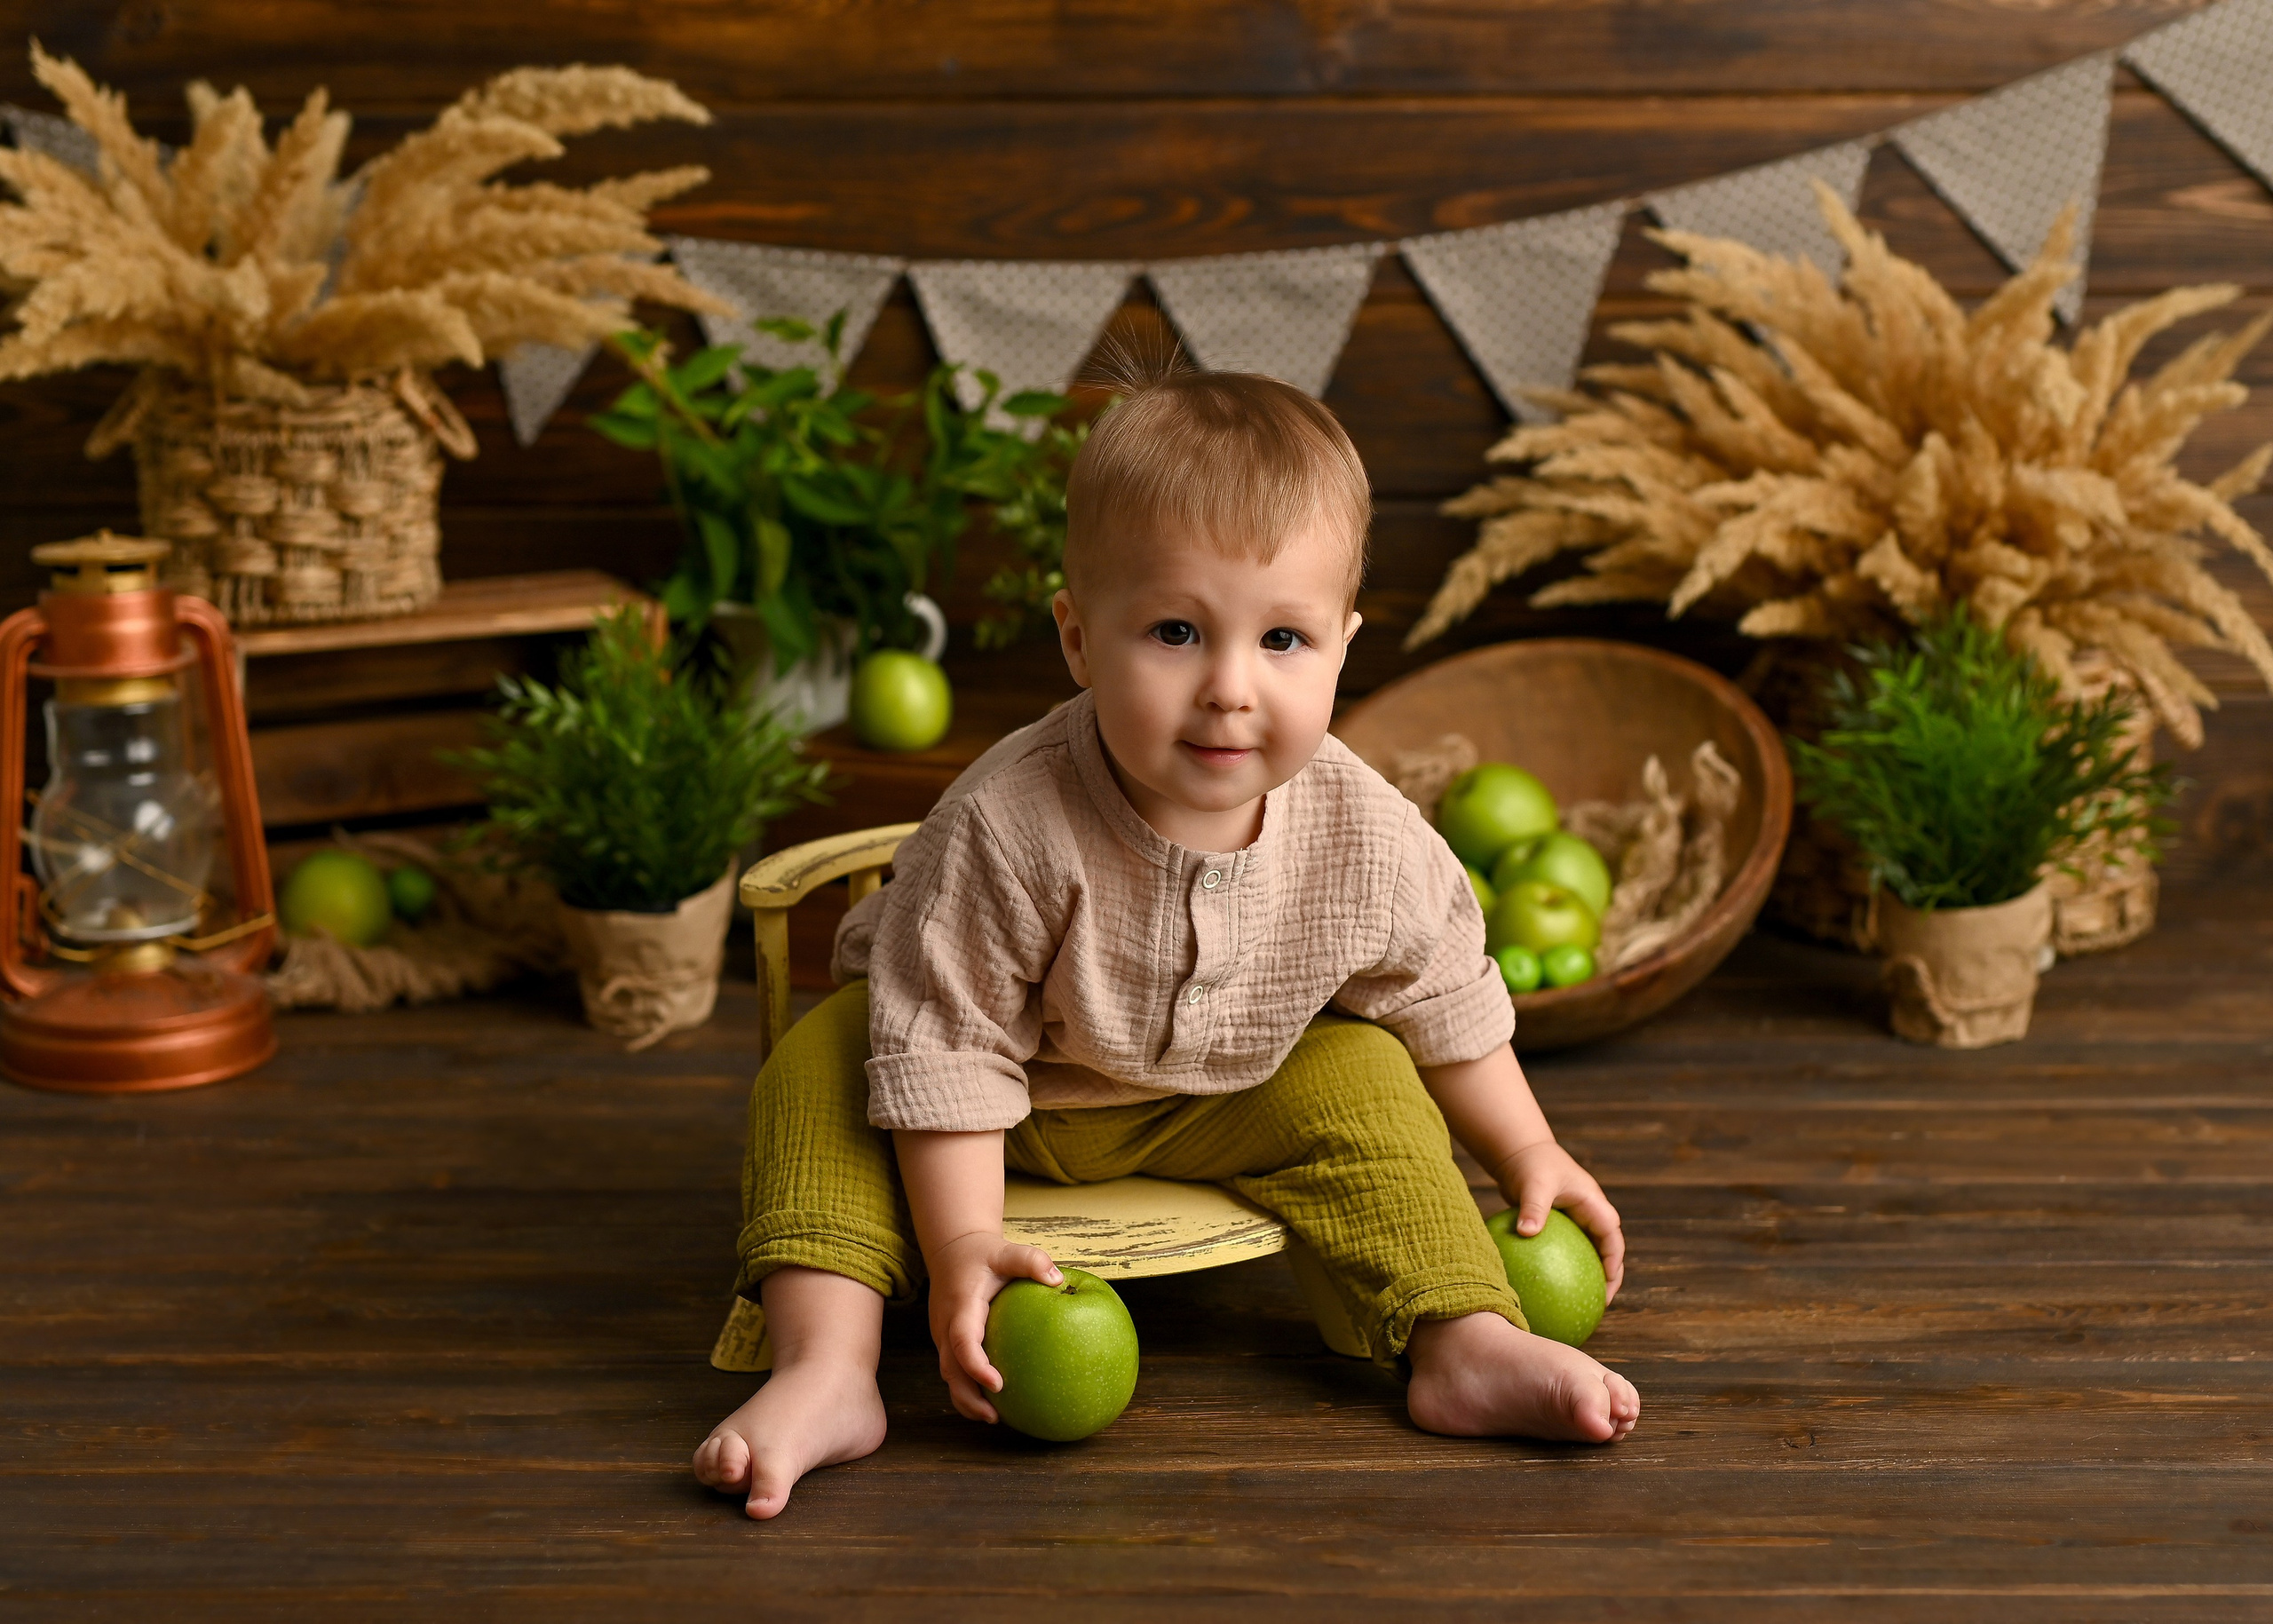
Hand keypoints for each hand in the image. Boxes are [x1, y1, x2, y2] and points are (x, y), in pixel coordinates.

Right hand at [924, 1229, 1061, 1422]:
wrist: (952, 1251)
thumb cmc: (982, 1254)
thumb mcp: (1006, 1251)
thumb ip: (1031, 1261)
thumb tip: (1059, 1280)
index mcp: (961, 1306)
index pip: (963, 1340)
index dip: (976, 1365)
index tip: (998, 1384)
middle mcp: (946, 1326)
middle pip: (951, 1370)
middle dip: (969, 1397)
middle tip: (995, 1417)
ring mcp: (943, 1337)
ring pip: (950, 1375)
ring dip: (966, 1399)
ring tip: (994, 1418)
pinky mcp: (948, 1344)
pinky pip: (955, 1371)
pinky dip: (968, 1389)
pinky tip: (992, 1403)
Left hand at [1493, 1139, 1625, 1303]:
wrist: (1520, 1152)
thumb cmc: (1532, 1164)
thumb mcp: (1534, 1184)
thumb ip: (1533, 1208)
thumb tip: (1526, 1232)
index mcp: (1594, 1206)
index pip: (1612, 1240)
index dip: (1614, 1265)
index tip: (1606, 1288)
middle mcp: (1590, 1215)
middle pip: (1606, 1252)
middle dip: (1607, 1279)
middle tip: (1597, 1305)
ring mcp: (1577, 1222)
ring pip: (1588, 1254)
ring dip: (1586, 1277)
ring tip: (1577, 1304)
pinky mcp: (1560, 1227)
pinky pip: (1565, 1252)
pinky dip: (1561, 1269)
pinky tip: (1546, 1288)